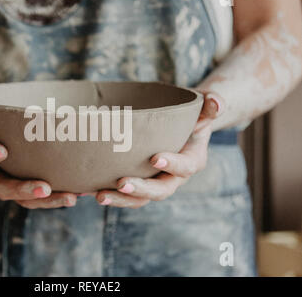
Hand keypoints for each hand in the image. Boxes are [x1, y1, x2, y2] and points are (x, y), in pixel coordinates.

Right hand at [0, 87, 76, 208]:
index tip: (2, 150)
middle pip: (1, 189)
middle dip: (22, 190)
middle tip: (43, 187)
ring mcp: (7, 183)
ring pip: (23, 200)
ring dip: (47, 201)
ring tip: (70, 197)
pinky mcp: (24, 185)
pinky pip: (39, 196)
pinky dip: (58, 196)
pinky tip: (79, 192)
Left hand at [93, 91, 224, 208]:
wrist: (181, 128)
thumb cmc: (191, 116)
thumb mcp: (203, 108)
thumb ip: (211, 105)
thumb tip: (216, 103)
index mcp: (192, 161)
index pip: (186, 166)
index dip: (173, 164)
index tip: (156, 157)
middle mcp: (173, 177)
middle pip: (159, 191)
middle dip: (141, 190)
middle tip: (121, 184)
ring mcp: (154, 182)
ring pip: (139, 198)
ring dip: (120, 199)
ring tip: (99, 196)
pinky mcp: (138, 181)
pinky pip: (123, 192)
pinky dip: (107, 193)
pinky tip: (85, 191)